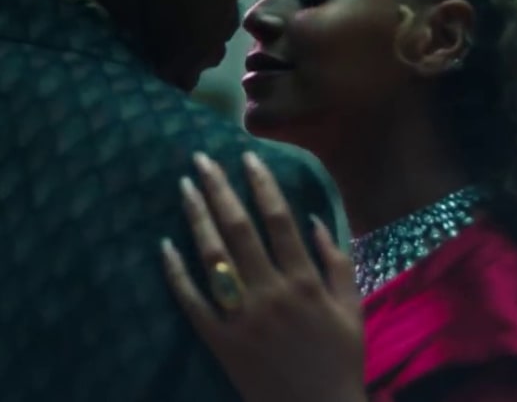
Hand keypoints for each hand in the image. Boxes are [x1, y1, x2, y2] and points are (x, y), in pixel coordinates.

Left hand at [160, 151, 365, 401]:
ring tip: (184, 187)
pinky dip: (177, 273)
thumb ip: (336, 262)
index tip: (247, 158)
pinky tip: (164, 246)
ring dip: (197, 218)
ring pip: (213, 257)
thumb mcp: (351, 308)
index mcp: (304, 281)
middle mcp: (270, 292)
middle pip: (239, 229)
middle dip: (220, 190)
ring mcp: (241, 317)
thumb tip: (314, 220)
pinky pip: (192, 301)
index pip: (279, 220)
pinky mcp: (219, 341)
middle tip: (201, 159)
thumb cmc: (339, 358)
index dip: (261, 185)